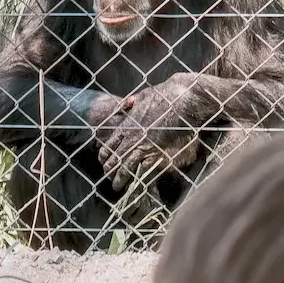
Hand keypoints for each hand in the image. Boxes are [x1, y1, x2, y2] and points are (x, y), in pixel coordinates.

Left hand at [98, 76, 199, 191]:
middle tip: (108, 178)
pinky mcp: (155, 153)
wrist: (180, 101)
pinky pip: (143, 169)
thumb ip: (129, 104)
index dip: (105, 156)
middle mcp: (131, 138)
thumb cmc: (164, 96)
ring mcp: (143, 146)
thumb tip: (125, 105)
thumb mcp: (141, 96)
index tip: (103, 162)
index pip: (109, 145)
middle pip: (115, 159)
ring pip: (126, 167)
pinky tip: (135, 184)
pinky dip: (138, 177)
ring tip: (116, 187)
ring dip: (120, 178)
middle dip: (110, 170)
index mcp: (126, 126)